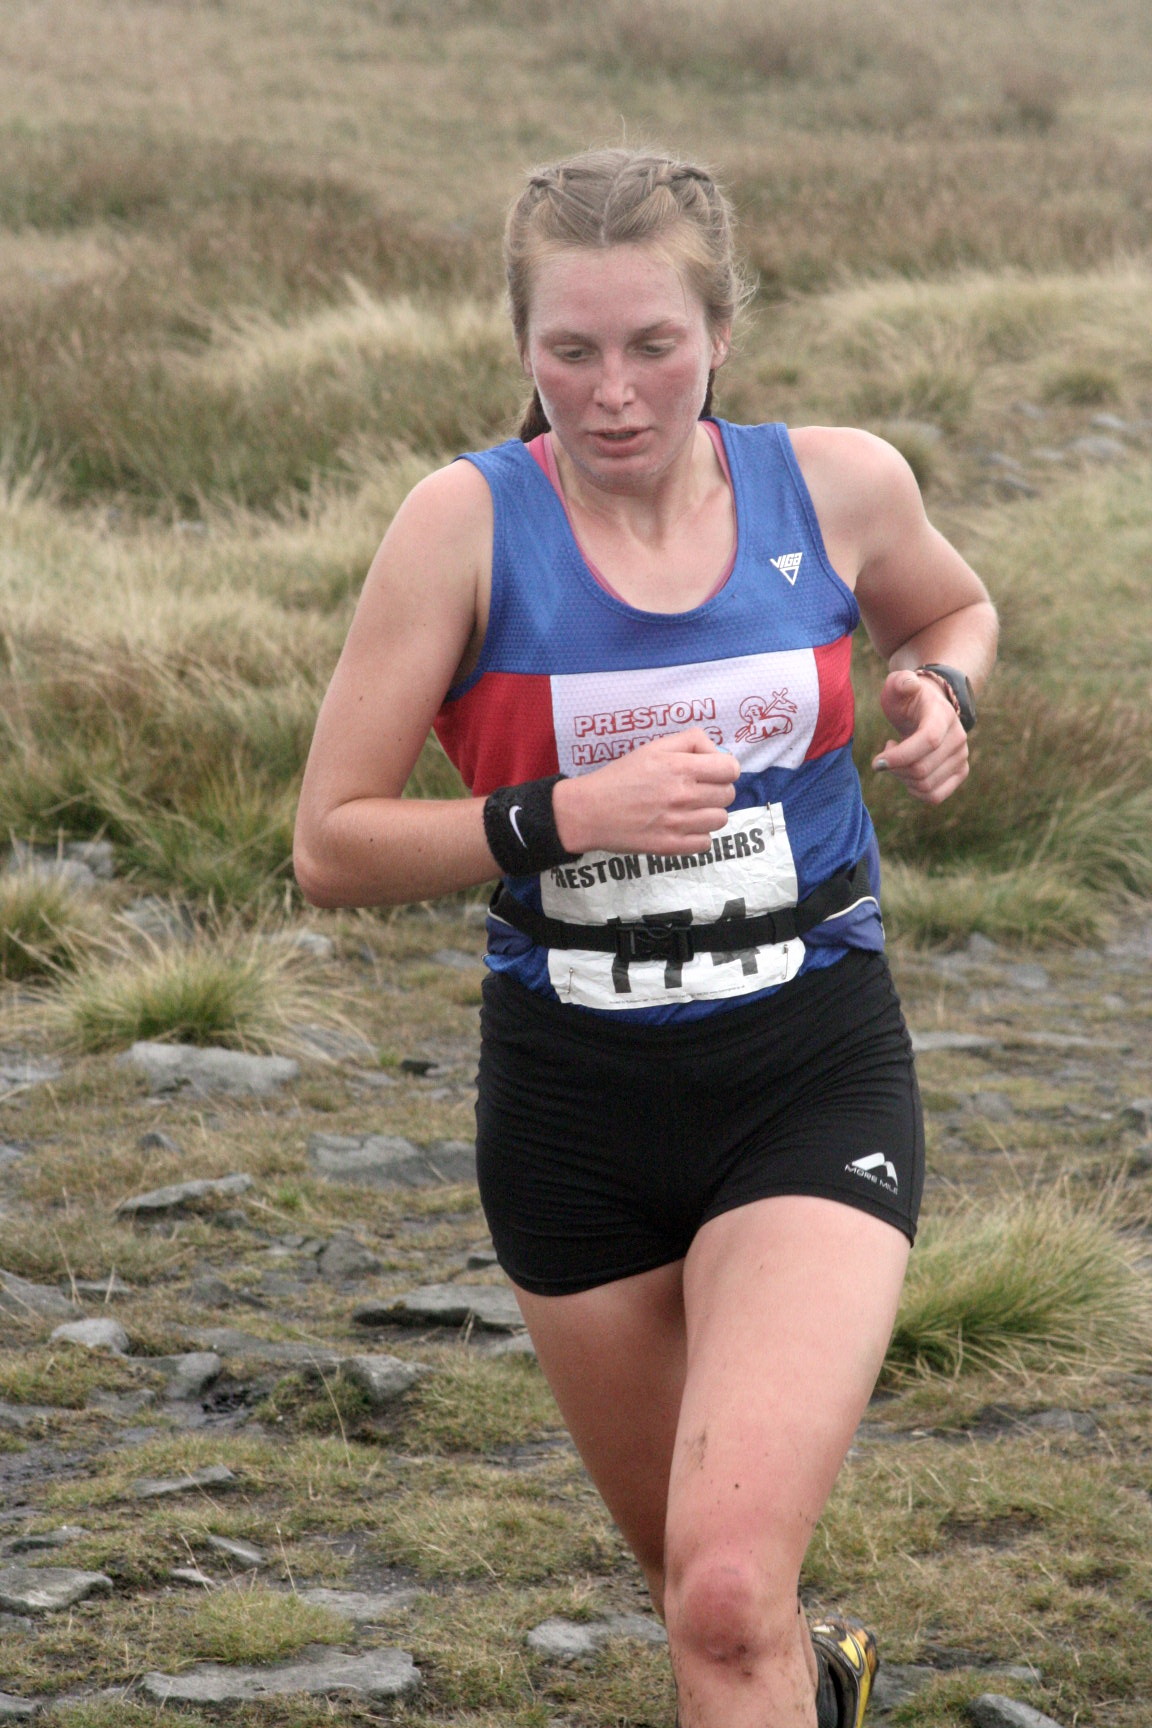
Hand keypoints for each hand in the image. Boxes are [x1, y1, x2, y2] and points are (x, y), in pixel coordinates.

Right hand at [553, 728, 739, 854]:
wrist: (589, 811)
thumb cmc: (620, 776)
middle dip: (717, 790)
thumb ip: (690, 741)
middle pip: (728, 795)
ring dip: (709, 814)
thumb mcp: (654, 747)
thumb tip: (718, 753)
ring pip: (720, 820)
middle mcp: (682, 795)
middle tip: (696, 791)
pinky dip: (698, 836)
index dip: (725, 769)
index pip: (730, 769)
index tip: (712, 772)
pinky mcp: (670, 846)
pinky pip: (706, 843)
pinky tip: (681, 827)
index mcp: (679, 766)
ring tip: (689, 810)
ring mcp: (678, 823)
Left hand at [872, 670, 968, 803]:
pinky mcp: (960, 773)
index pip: (928, 741)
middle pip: (921, 769)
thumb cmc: (907, 699)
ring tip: (898, 759)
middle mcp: (958, 737)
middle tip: (886, 754)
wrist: (928, 708)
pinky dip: (915, 790)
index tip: (877, 762)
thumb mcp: (898, 686)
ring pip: (925, 785)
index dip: (900, 756)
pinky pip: (934, 796)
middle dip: (895, 768)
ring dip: (903, 778)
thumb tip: (908, 684)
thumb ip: (900, 682)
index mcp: (942, 716)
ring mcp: (961, 757)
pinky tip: (908, 773)